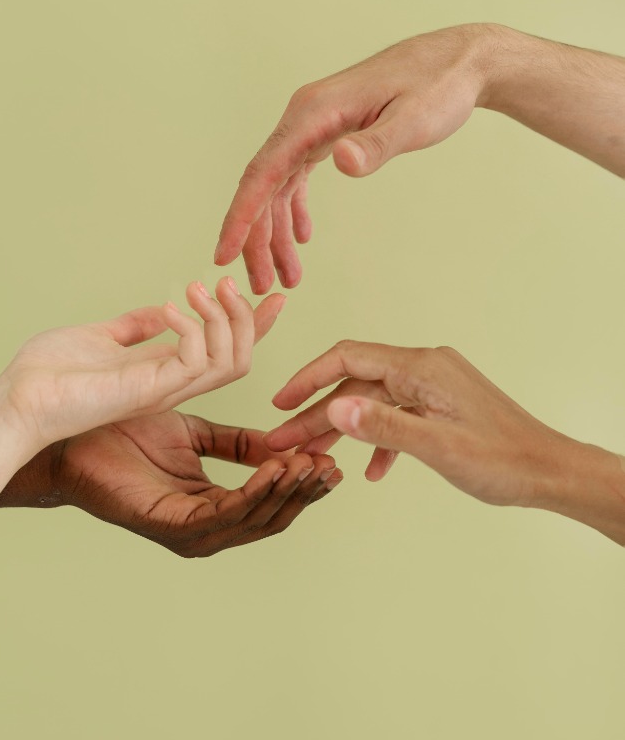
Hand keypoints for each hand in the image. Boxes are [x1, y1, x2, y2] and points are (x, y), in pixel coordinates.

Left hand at [0, 277, 284, 451]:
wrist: (16, 399)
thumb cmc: (48, 372)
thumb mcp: (101, 337)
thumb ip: (134, 328)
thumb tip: (158, 311)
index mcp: (163, 372)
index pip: (225, 351)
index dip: (254, 326)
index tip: (275, 296)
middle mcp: (172, 385)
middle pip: (240, 359)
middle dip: (247, 317)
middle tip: (226, 281)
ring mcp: (164, 390)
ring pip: (230, 361)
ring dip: (223, 317)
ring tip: (197, 288)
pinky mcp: (150, 391)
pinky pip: (197, 361)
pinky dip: (192, 327)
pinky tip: (169, 309)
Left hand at [0, 410, 341, 556]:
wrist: (78, 432)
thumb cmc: (127, 432)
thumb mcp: (196, 433)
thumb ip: (237, 443)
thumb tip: (283, 443)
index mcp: (211, 508)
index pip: (270, 502)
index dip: (302, 483)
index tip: (331, 457)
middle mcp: (204, 529)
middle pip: (270, 518)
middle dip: (303, 492)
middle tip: (330, 463)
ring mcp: (187, 534)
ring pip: (253, 520)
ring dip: (285, 492)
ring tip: (308, 463)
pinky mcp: (170, 527)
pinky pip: (223, 513)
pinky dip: (253, 492)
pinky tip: (274, 468)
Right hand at [215, 23, 498, 291]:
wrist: (458, 60)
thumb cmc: (439, 86)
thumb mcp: (415, 120)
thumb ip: (376, 144)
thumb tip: (340, 161)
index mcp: (314, 112)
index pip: (264, 170)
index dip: (241, 216)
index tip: (223, 253)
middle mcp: (304, 116)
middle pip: (264, 183)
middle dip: (257, 236)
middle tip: (262, 285)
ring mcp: (314, 124)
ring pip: (278, 184)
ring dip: (275, 230)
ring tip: (283, 276)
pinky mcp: (329, 131)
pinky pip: (297, 175)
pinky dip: (294, 208)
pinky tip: (301, 237)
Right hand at [264, 341, 577, 508]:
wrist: (549, 470)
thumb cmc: (503, 460)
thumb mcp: (436, 447)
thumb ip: (383, 427)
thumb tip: (335, 409)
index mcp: (421, 367)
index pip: (349, 359)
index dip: (308, 380)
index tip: (280, 405)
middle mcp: (425, 367)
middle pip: (356, 383)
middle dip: (317, 413)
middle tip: (284, 441)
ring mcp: (434, 386)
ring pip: (373, 401)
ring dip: (344, 429)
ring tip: (315, 456)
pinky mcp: (441, 405)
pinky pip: (398, 414)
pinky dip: (380, 438)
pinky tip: (373, 469)